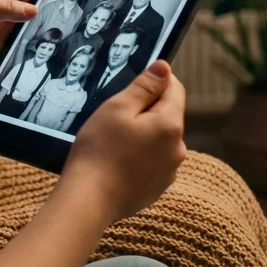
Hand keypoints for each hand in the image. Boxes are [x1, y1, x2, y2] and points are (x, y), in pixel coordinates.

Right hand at [61, 60, 186, 221]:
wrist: (89, 199)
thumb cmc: (99, 149)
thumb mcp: (117, 108)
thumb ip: (145, 86)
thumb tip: (164, 67)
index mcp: (170, 125)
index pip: (175, 89)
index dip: (155, 81)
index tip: (132, 86)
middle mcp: (178, 149)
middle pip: (168, 115)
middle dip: (146, 110)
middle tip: (114, 117)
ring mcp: (169, 171)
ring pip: (160, 139)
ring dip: (143, 134)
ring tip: (113, 142)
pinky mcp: (158, 187)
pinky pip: (153, 161)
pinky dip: (139, 156)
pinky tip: (117, 161)